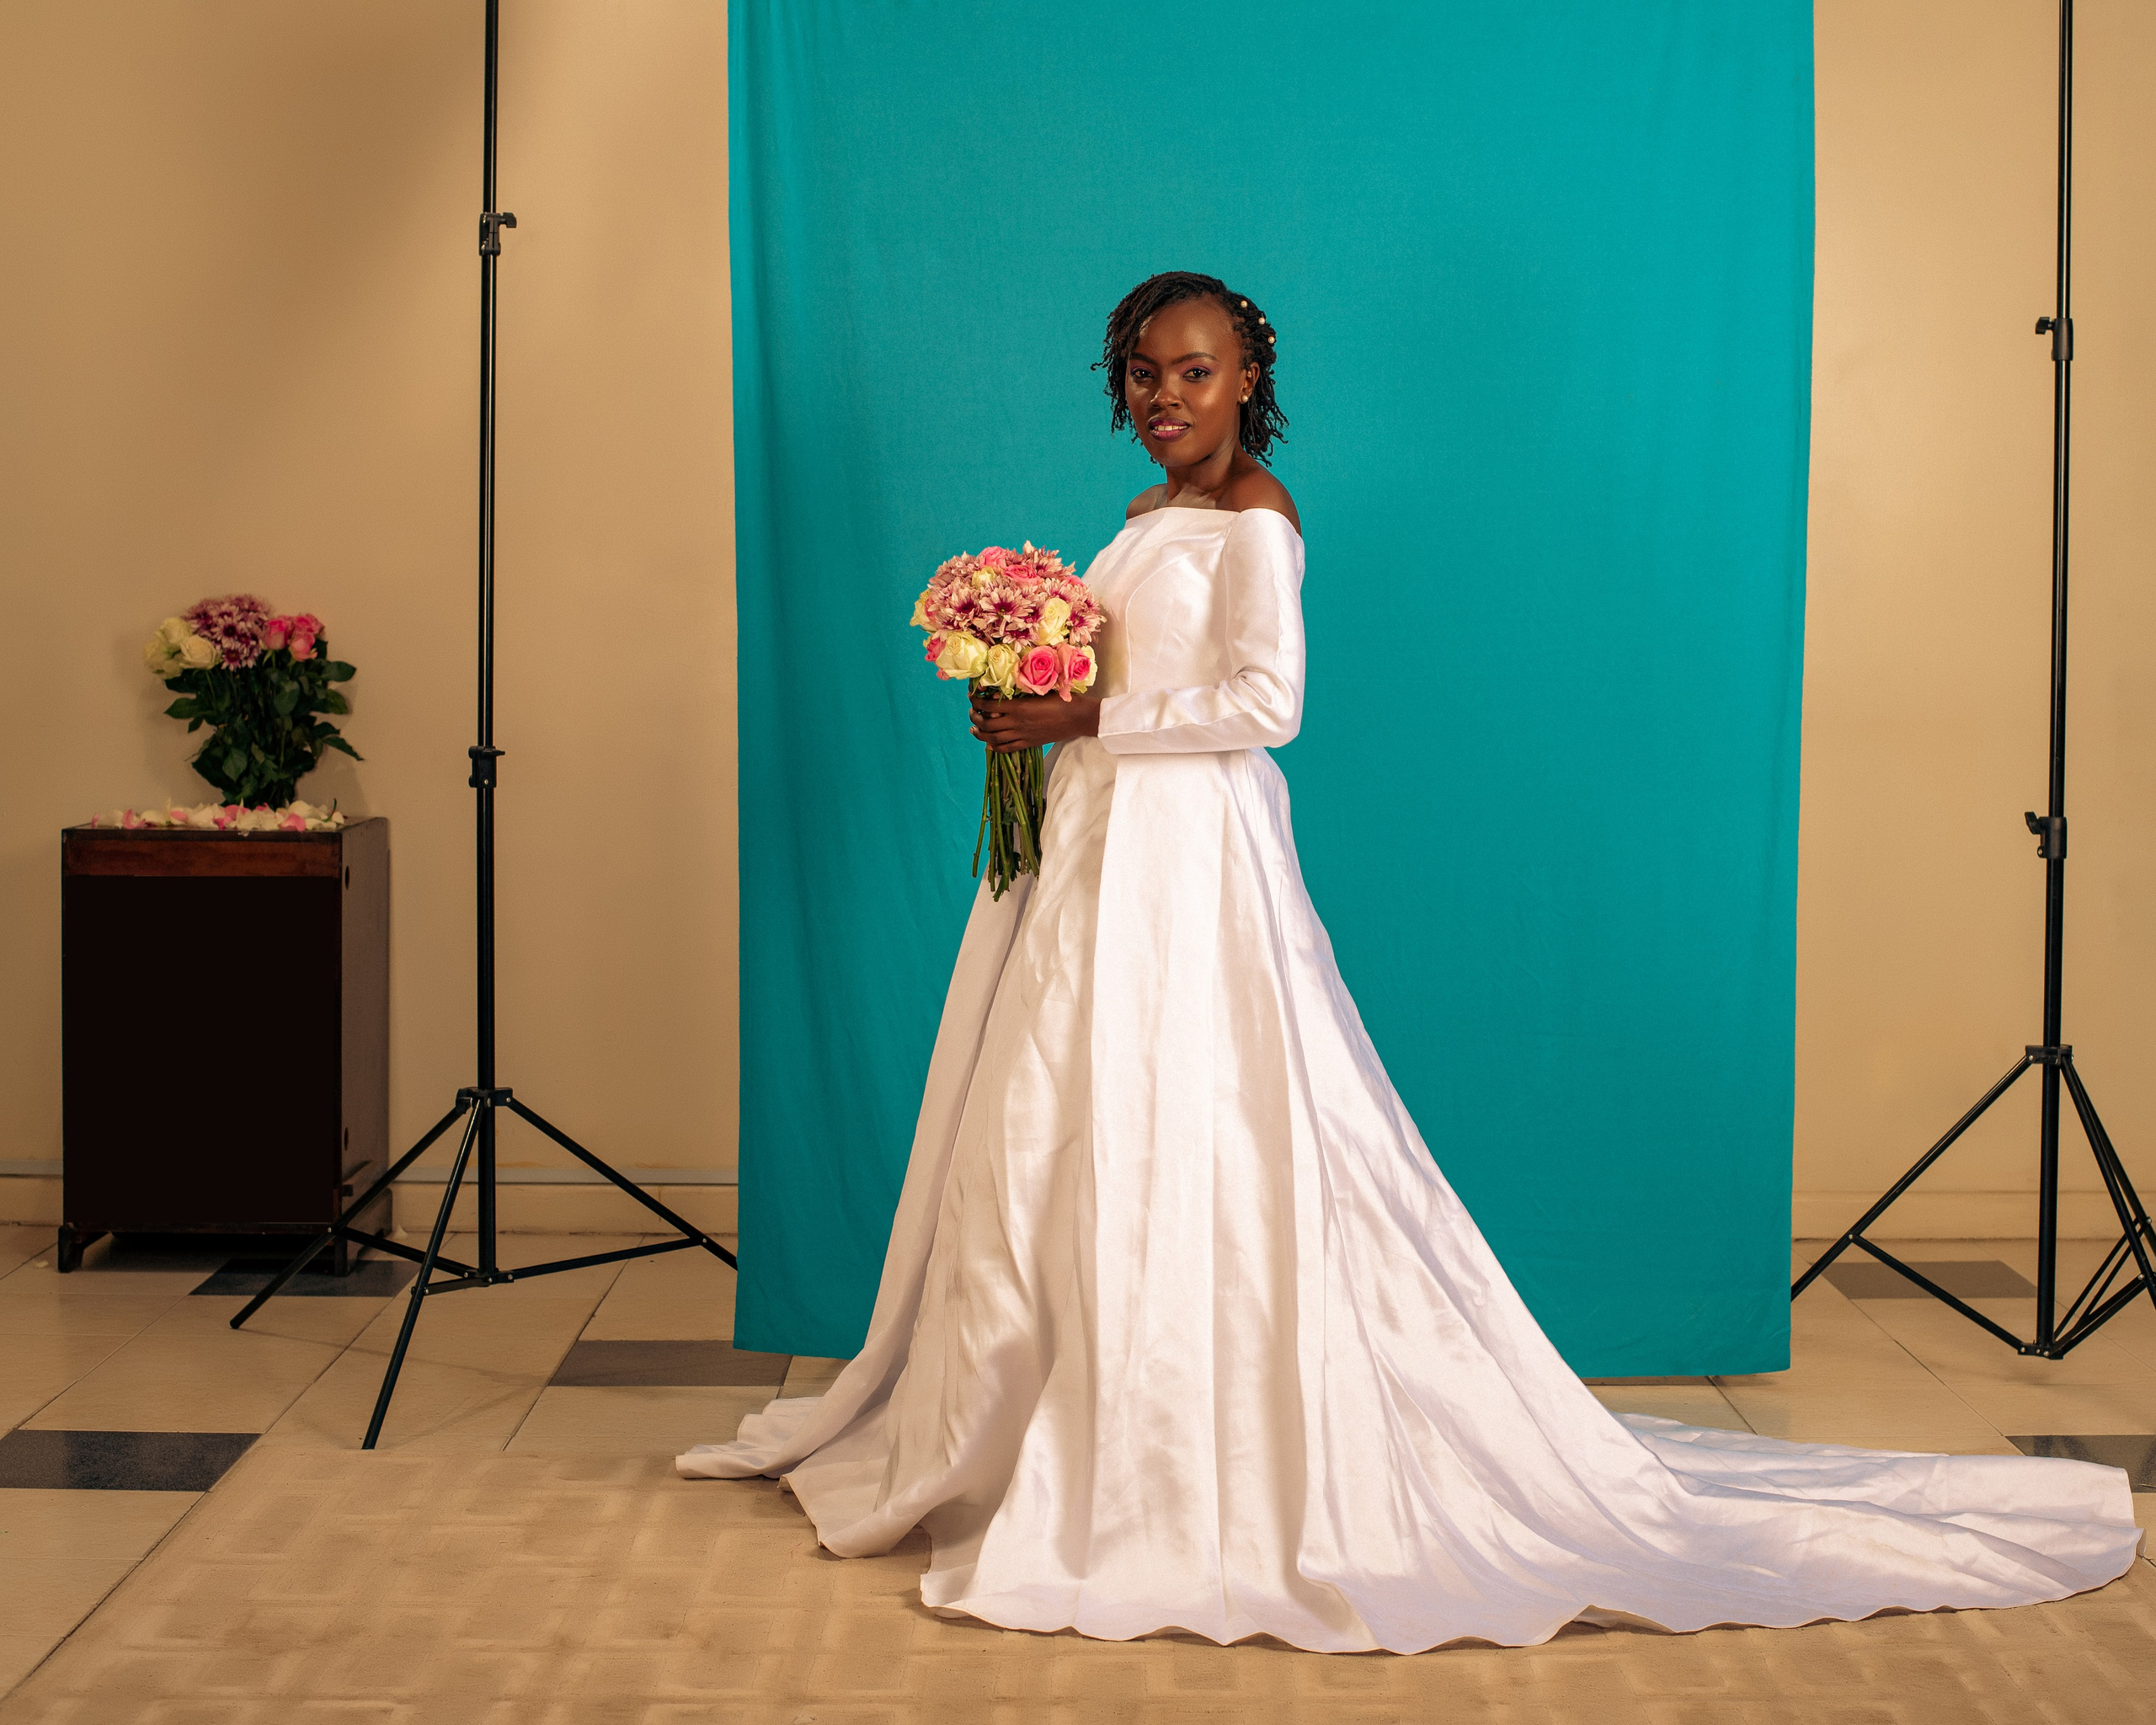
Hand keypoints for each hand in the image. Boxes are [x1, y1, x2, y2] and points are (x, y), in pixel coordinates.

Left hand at [970, 690, 1101, 752]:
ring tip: (974, 729)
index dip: (976, 701)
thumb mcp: (1039, 691)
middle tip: (971, 713)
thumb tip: (1000, 693)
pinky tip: (989, 743)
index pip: (989, 705)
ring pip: (993, 738)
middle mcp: (1017, 723)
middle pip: (987, 724)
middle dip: (975, 718)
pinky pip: (1007, 748)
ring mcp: (1022, 735)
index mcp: (1019, 707)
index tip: (971, 696)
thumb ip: (1019, 693)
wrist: (1078, 717)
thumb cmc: (1061, 699)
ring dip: (980, 734)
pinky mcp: (1029, 744)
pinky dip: (995, 747)